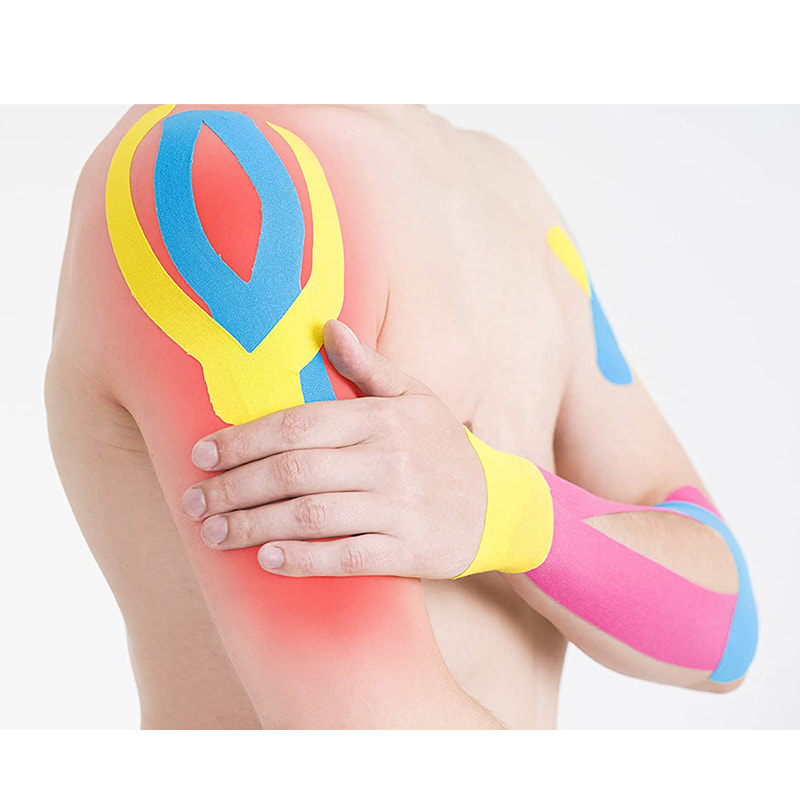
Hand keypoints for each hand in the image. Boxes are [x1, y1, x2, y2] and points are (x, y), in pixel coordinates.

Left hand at [181, 319, 485, 577]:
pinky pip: (346, 556)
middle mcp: (388, 461)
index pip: (299, 425)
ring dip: (254, 525)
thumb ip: (370, 365)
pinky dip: (303, 559)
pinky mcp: (408, 550)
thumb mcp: (416, 397)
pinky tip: (266, 559)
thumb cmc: (444, 448)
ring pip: (312, 516)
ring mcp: (399, 508)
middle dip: (235, 487)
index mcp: (382, 419)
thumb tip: (327, 324)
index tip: (202, 454)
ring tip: (213, 533)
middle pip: (294, 471)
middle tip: (194, 501)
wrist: (498, 505)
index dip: (244, 439)